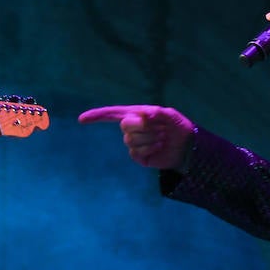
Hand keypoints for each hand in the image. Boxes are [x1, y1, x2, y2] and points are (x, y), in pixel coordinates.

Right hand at [78, 105, 194, 169]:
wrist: (187, 146)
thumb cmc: (178, 127)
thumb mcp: (169, 115)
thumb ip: (154, 112)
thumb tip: (140, 115)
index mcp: (136, 115)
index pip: (112, 114)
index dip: (97, 116)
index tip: (81, 119)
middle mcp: (132, 128)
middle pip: (125, 126)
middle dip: (143, 126)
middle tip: (160, 128)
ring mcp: (134, 143)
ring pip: (131, 140)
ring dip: (150, 139)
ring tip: (162, 138)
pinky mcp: (138, 157)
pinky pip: (135, 152)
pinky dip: (149, 149)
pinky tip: (158, 148)